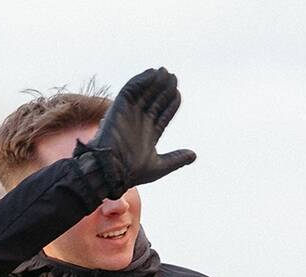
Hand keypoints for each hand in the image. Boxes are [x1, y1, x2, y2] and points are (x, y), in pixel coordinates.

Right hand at [74, 67, 195, 197]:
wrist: (112, 169)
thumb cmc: (132, 172)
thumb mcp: (160, 166)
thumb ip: (176, 159)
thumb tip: (193, 156)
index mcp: (150, 133)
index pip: (162, 113)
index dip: (171, 103)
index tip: (178, 94)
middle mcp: (140, 121)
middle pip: (155, 100)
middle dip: (164, 89)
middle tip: (173, 78)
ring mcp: (130, 113)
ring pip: (144, 93)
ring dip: (154, 82)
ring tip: (165, 73)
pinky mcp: (119, 107)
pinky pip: (131, 89)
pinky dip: (141, 80)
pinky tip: (152, 74)